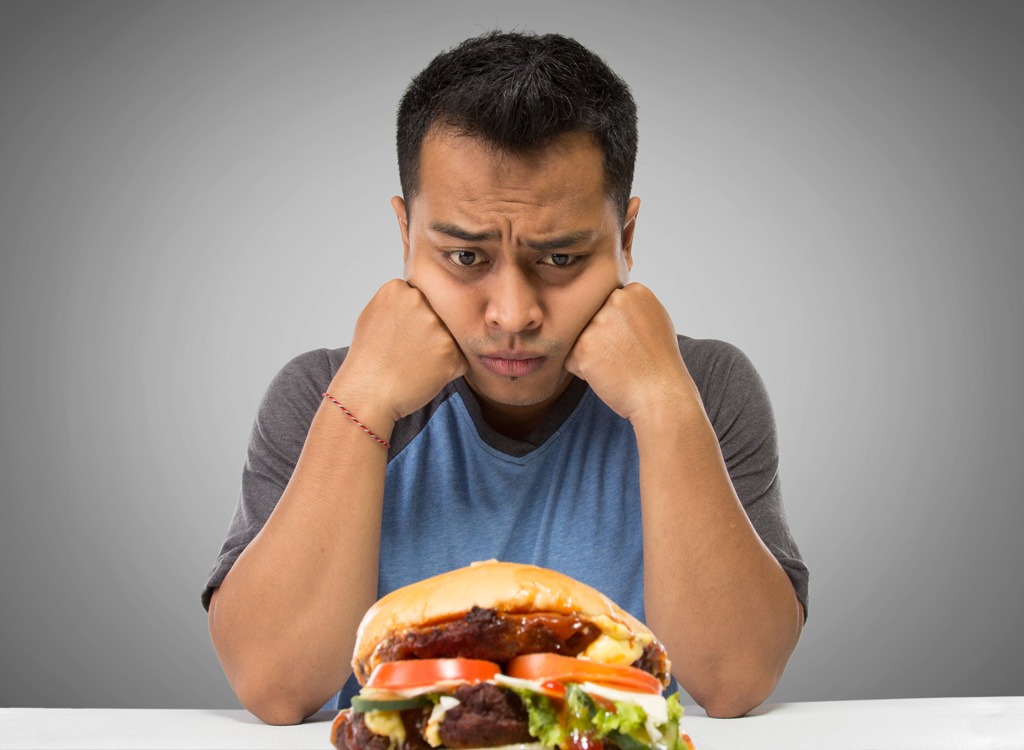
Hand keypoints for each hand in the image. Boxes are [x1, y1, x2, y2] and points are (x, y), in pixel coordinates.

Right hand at [335, 279, 467, 422]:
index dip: (413, 320)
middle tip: (408, 351)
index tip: (400, 334)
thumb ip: (399, 301)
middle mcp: (419, 302)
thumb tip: (420, 296)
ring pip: (450, 337)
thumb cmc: (367, 360)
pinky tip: (424, 374)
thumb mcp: (373, 315)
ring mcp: (437, 326)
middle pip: (438, 315)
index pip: (422, 297)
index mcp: (398, 289)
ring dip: (439, 351)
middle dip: (429, 332)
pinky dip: (447, 369)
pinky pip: (458, 359)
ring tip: (414, 363)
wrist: (367, 394)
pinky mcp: (451, 351)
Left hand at [564, 283, 694, 420]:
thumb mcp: (654, 319)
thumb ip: (630, 304)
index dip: (616, 327)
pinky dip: (583, 370)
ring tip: (616, 364)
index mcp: (634, 291)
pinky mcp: (583, 347)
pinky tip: (607, 374)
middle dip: (600, 337)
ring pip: (579, 337)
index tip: (633, 341)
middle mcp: (615, 300)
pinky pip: (571, 357)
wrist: (661, 395)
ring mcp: (598, 323)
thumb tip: (608, 296)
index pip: (606, 303)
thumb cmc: (658, 363)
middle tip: (624, 354)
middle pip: (590, 318)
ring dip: (591, 353)